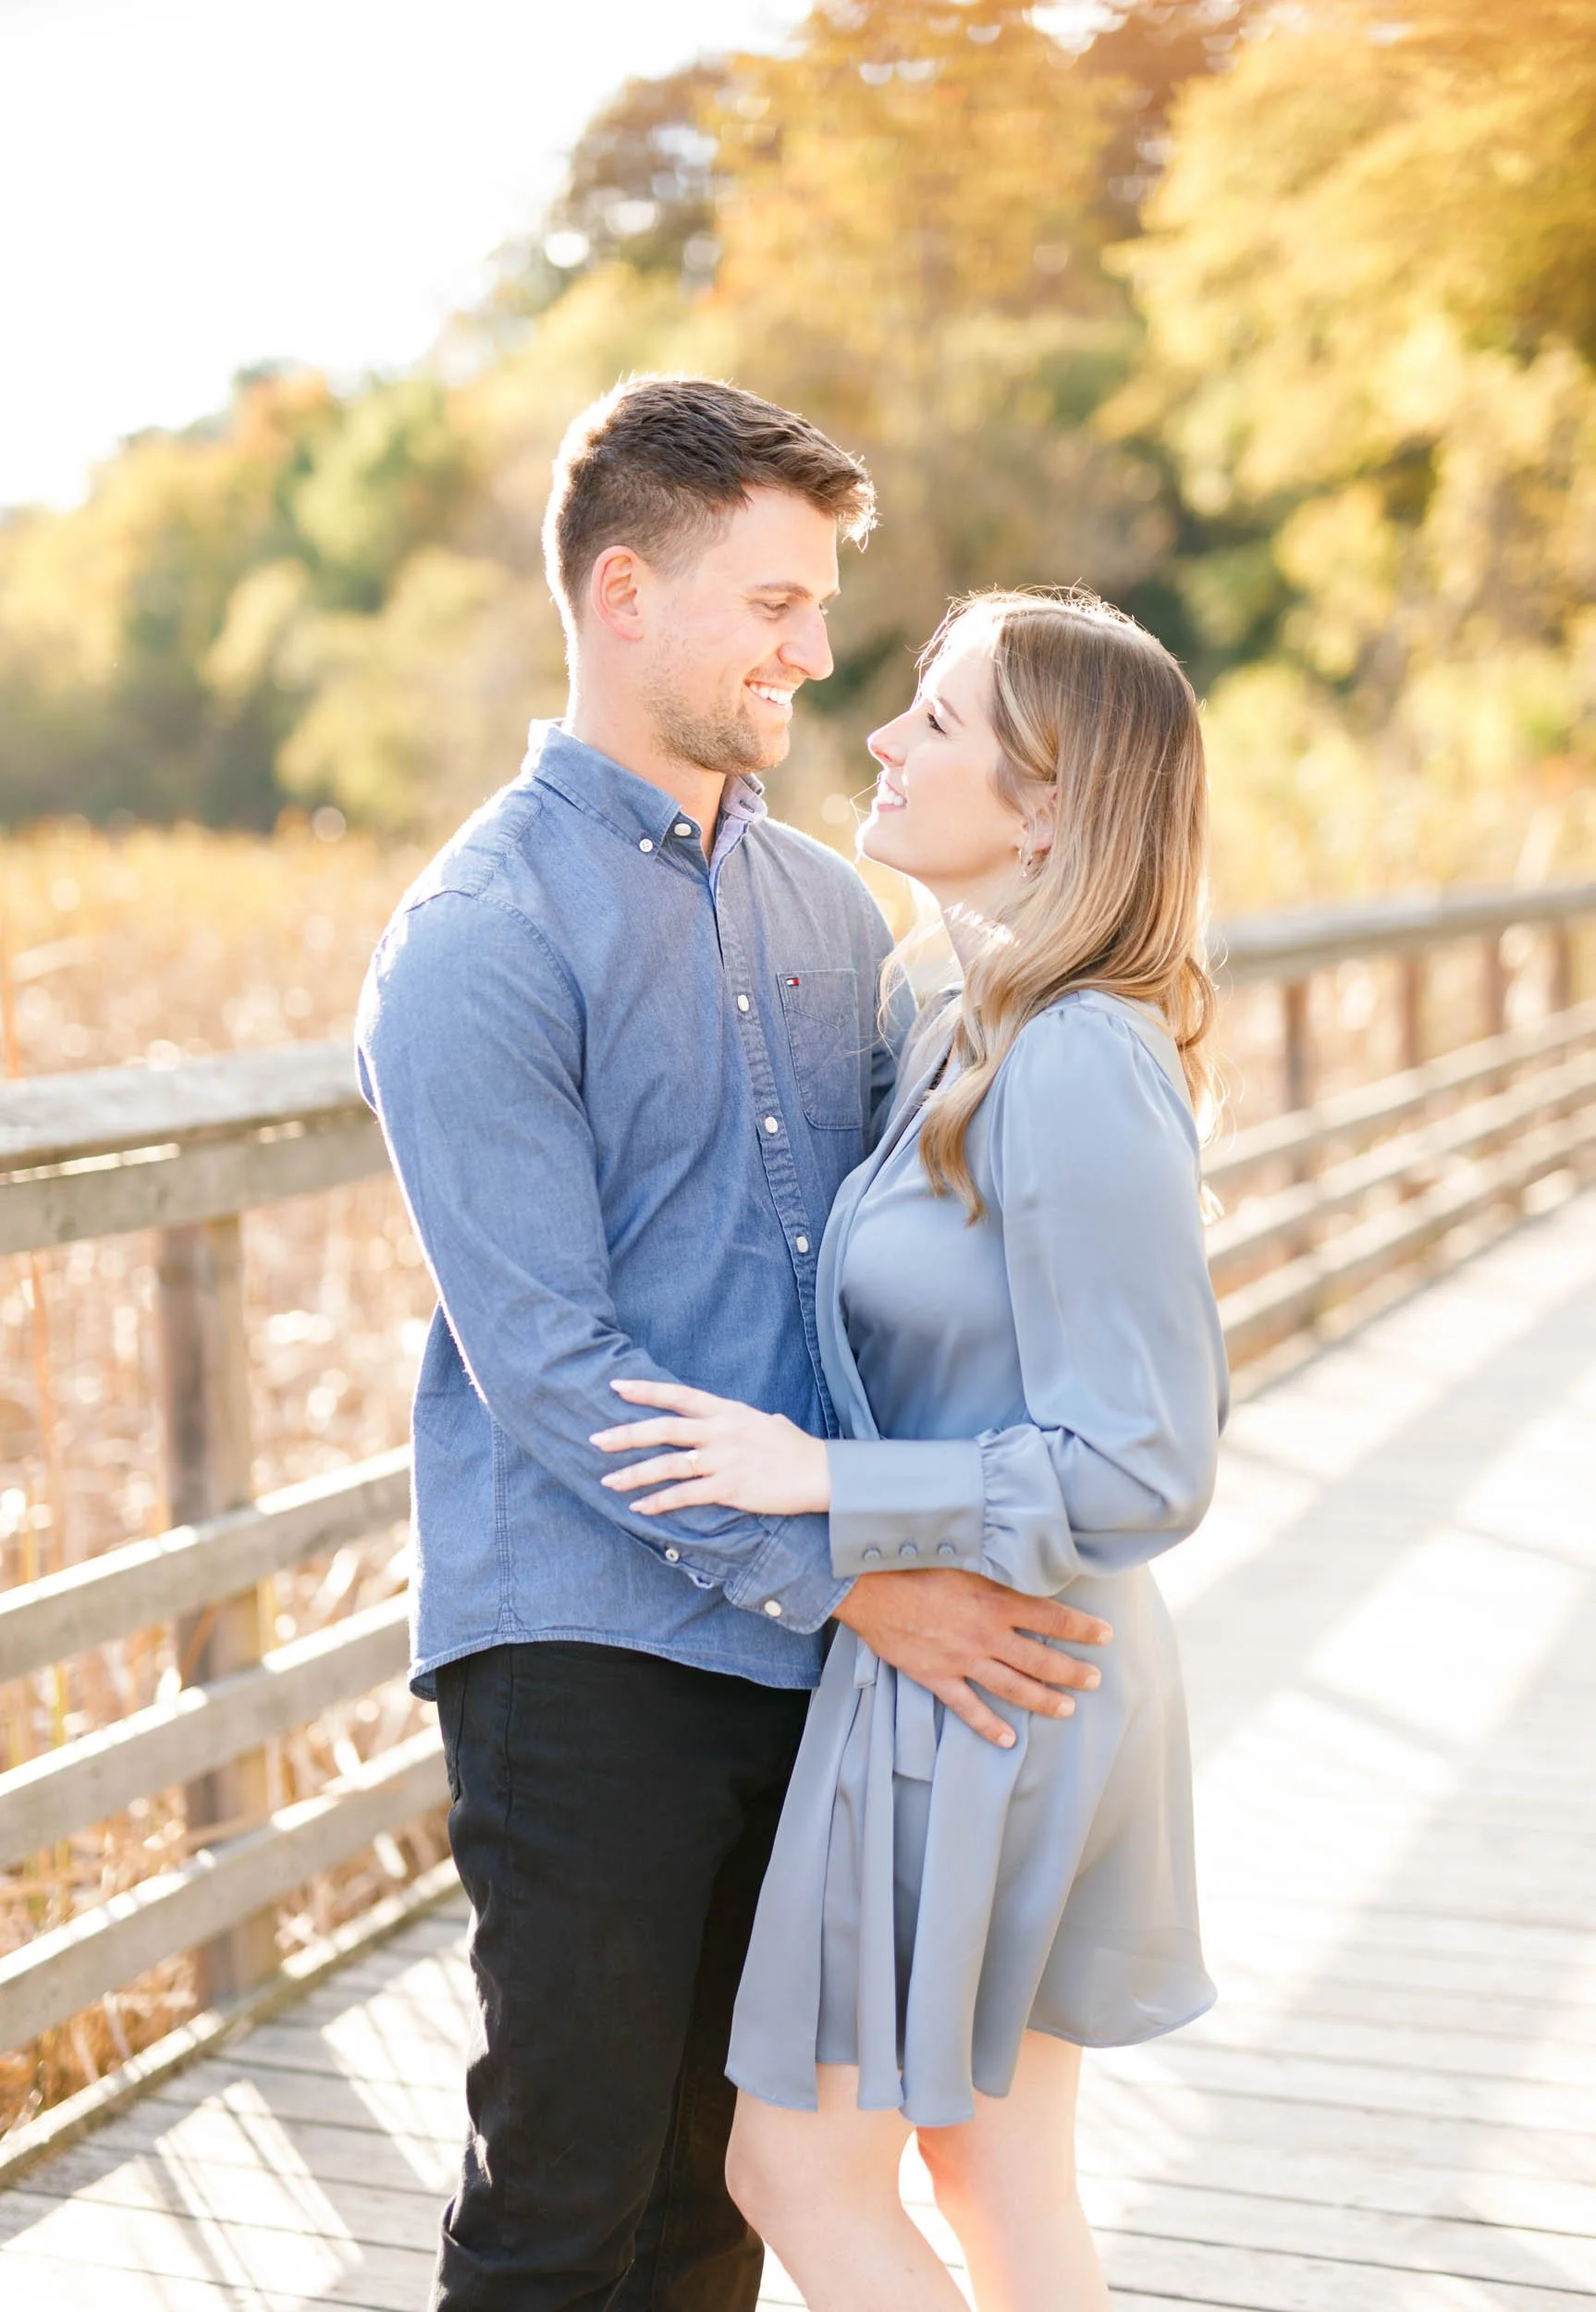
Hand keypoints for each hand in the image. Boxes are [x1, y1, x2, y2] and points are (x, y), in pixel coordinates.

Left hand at [592, 1378, 830, 1516]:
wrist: (821, 1474)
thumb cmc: (795, 1448)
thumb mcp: (766, 1421)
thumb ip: (741, 1420)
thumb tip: (733, 1420)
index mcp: (728, 1411)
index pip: (679, 1396)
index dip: (646, 1391)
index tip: (616, 1387)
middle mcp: (722, 1432)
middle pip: (664, 1429)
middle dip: (626, 1434)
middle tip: (596, 1440)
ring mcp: (725, 1460)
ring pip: (668, 1465)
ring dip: (635, 1473)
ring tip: (608, 1480)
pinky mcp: (730, 1487)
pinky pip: (686, 1495)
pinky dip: (660, 1502)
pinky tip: (640, 1507)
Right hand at [835, 1570, 1110, 1750]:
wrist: (866, 1585)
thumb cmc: (911, 1561)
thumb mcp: (961, 1556)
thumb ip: (993, 1568)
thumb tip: (1022, 1562)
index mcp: (994, 1601)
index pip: (1050, 1616)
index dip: (1081, 1627)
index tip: (1105, 1634)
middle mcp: (985, 1634)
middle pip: (1039, 1658)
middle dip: (1072, 1670)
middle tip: (1095, 1679)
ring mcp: (962, 1660)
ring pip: (1012, 1686)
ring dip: (1043, 1700)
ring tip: (1067, 1710)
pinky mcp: (936, 1677)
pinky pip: (967, 1708)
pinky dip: (988, 1725)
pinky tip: (1007, 1738)